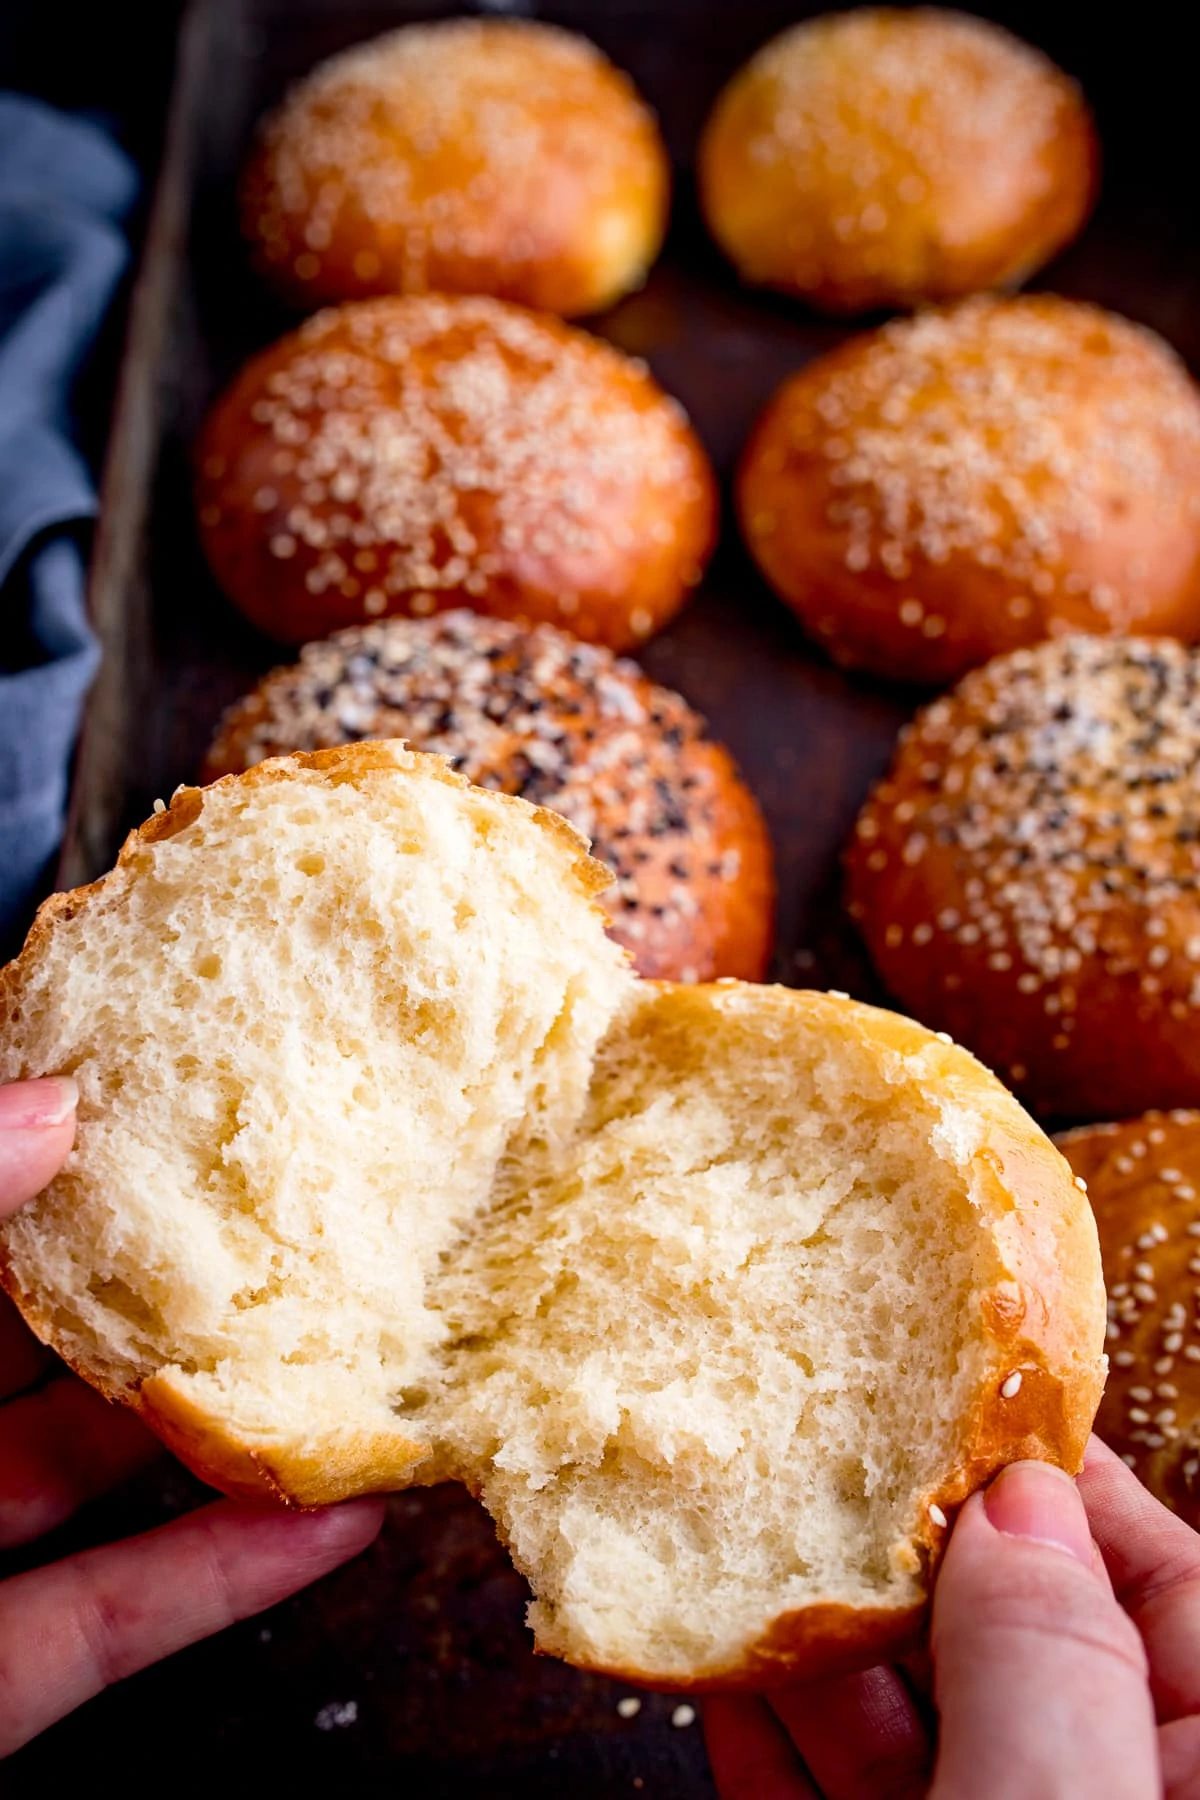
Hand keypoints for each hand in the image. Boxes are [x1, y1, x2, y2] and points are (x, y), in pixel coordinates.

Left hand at [0, 1078, 384, 1756]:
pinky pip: (122, 1616)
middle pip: (78, 1343)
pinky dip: (229, 1574)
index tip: (201, 1102)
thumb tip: (59, 1103)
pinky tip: (343, 1521)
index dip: (94, 1162)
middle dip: (198, 1288)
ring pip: (118, 1475)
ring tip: (370, 1358)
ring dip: (246, 1430)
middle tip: (323, 1221)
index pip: (3, 1221)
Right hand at [706, 1437, 1199, 1797]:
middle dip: (913, 1554)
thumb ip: (1043, 1659)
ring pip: (916, 1727)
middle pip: (1019, 1647)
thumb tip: (1016, 1498)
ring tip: (745, 1546)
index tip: (964, 1401)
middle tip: (822, 1460)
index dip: (1064, 1485)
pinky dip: (780, 1743)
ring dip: (823, 1642)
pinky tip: (727, 1680)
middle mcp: (1104, 1799)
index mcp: (1198, 1777)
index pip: (1164, 1587)